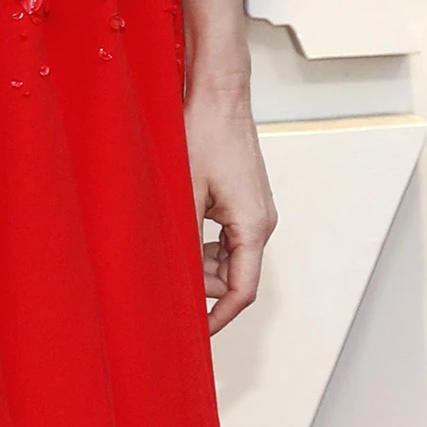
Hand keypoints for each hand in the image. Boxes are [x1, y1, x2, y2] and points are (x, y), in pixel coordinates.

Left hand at [185, 87, 275, 335]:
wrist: (218, 94)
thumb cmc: (203, 133)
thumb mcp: (183, 193)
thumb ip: (182, 240)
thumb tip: (173, 277)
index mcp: (252, 226)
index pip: (241, 290)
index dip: (218, 317)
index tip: (197, 332)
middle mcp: (261, 221)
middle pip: (234, 277)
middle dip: (201, 286)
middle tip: (165, 281)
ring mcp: (255, 211)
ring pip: (229, 258)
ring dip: (200, 263)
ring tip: (167, 252)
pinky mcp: (245, 200)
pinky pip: (227, 238)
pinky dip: (204, 244)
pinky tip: (179, 232)